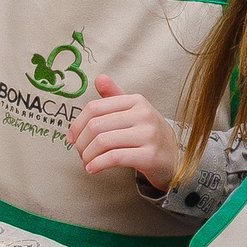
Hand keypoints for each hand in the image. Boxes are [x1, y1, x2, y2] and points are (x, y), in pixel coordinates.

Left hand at [71, 73, 177, 189]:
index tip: (72, 137)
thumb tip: (99, 78)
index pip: (95, 108)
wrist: (174, 157)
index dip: (77, 123)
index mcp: (136, 101)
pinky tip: (92, 169)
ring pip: (103, 141)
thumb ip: (114, 96)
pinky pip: (115, 157)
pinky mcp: (149, 155)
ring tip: (86, 162)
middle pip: (96, 125)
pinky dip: (98, 164)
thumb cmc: (148, 134)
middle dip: (81, 143)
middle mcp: (143, 115)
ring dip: (88, 155)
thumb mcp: (134, 111)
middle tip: (80, 153)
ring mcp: (148, 135)